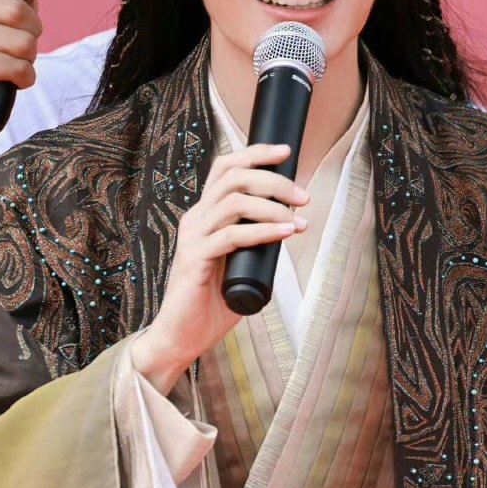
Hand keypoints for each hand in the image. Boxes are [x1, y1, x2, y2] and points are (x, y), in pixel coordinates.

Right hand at [133, 143, 308, 393]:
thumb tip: (290, 225)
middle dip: (273, 180)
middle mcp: (196, 219)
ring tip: (298, 220)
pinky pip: (232, 235)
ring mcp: (193, 238)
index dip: (255, 153)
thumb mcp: (241, 262)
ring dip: (273, 206)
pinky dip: (263, 231)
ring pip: (233, 202)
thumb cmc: (212, 302)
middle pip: (232, 177)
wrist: (183, 336)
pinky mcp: (194, 260)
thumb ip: (256, 241)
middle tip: (303, 197)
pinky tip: (284, 234)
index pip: (226, 168)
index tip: (286, 151)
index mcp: (205, 215)